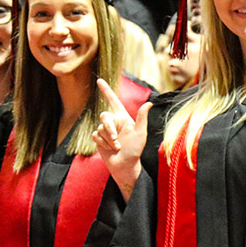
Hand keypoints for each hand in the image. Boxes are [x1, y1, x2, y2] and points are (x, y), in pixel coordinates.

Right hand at [92, 78, 149, 200]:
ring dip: (108, 139)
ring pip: (100, 128)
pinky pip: (96, 135)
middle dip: (109, 128)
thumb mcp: (141, 134)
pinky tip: (110, 149)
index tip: (99, 80)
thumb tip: (149, 103)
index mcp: (123, 118)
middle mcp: (114, 123)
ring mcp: (106, 131)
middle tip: (116, 140)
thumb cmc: (135, 151)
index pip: (114, 101)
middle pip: (104, 116)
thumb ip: (142, 118)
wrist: (125, 166)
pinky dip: (103, 143)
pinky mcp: (99, 139)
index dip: (106, 90)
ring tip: (117, 147)